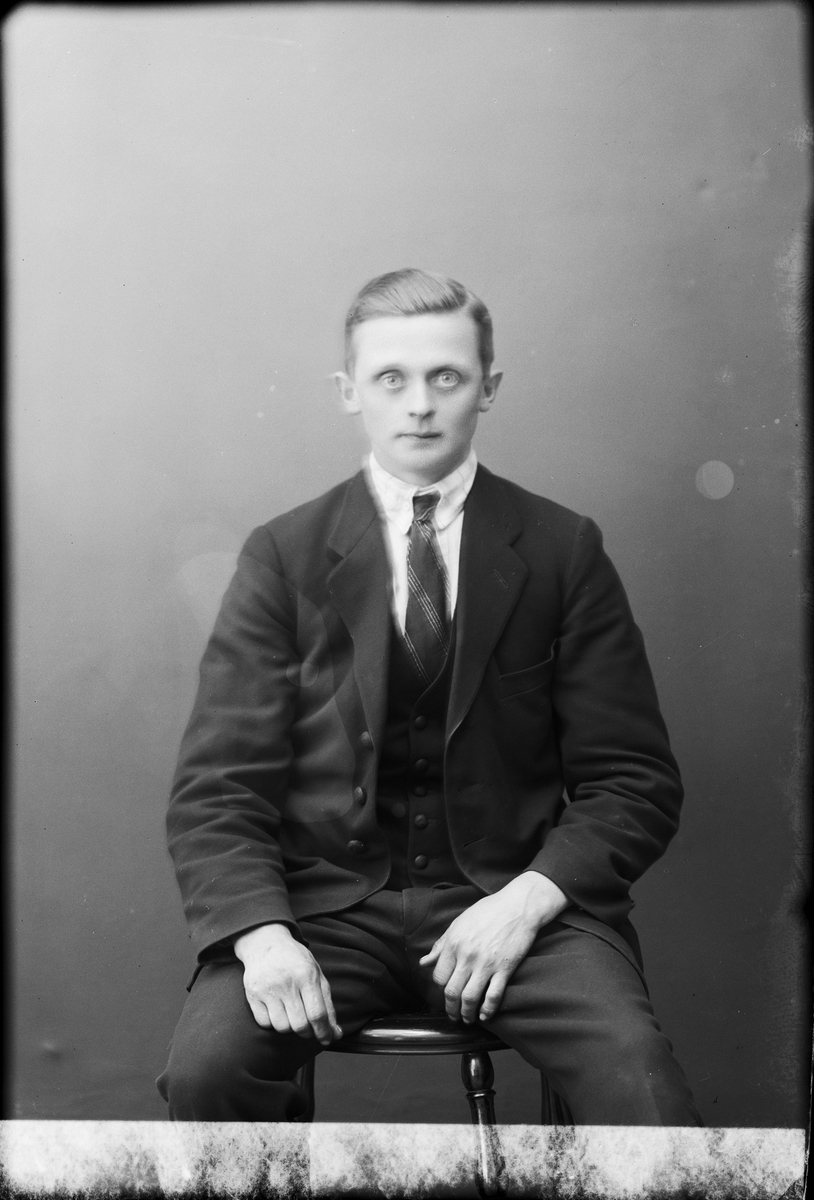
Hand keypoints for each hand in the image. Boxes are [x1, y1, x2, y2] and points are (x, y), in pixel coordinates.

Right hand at [234, 923, 342, 1044]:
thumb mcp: (316, 974)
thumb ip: (327, 1004)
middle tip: (308, 1028)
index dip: (323, 1032)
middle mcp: (286, 983)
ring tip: (291, 1015)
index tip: (326, 1040)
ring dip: (289, 1028)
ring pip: (282, 1027)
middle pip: (300, 1025)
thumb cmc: (295, 960)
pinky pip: (264, 1023)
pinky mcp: (252, 995)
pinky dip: (272, 1023)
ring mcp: (267, 989)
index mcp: (306, 976)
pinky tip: (277, 1010)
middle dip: (307, 1032)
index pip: (317, 1014)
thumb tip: (336, 1034)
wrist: (265, 943)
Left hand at [419, 872, 568, 1024]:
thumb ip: (441, 944)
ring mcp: (486, 964)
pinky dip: (487, 1010)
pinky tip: (485, 1015)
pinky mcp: (505, 969)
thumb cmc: (488, 911)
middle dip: (451, 1009)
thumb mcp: (459, 923)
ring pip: (470, 998)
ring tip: (467, 1019)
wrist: (518, 906)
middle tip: (453, 1016)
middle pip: (452, 992)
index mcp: (454, 943)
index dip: (440, 989)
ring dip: (466, 1014)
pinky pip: (493, 996)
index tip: (445, 994)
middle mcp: (467, 956)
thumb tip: (424, 962)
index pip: (439, 976)